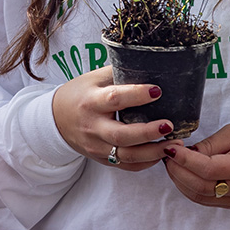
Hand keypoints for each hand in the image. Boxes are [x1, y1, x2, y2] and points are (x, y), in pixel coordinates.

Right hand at [51, 66, 181, 170]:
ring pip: (125, 156)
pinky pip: (126, 166)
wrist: (56, 119)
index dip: (136, 95)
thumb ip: (120, 72)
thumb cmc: (81, 93)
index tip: (158, 91)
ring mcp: (96, 146)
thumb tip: (151, 63)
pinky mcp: (101, 159)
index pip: (114, 99)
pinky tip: (162, 153)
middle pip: (121, 135)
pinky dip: (145, 163)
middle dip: (147, 132)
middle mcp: (93, 127)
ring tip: (173, 142)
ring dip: (152, 152)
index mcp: (91, 101)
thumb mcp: (95, 78)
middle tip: (169, 125)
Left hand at [163, 122, 229, 207]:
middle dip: (178, 171)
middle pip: (201, 187)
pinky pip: (207, 200)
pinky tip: (183, 173)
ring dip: (180, 181)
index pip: (209, 170)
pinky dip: (190, 188)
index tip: (170, 148)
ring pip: (200, 197)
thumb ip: (212, 144)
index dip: (186, 161)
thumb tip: (186, 153)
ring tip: (171, 162)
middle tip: (166, 153)